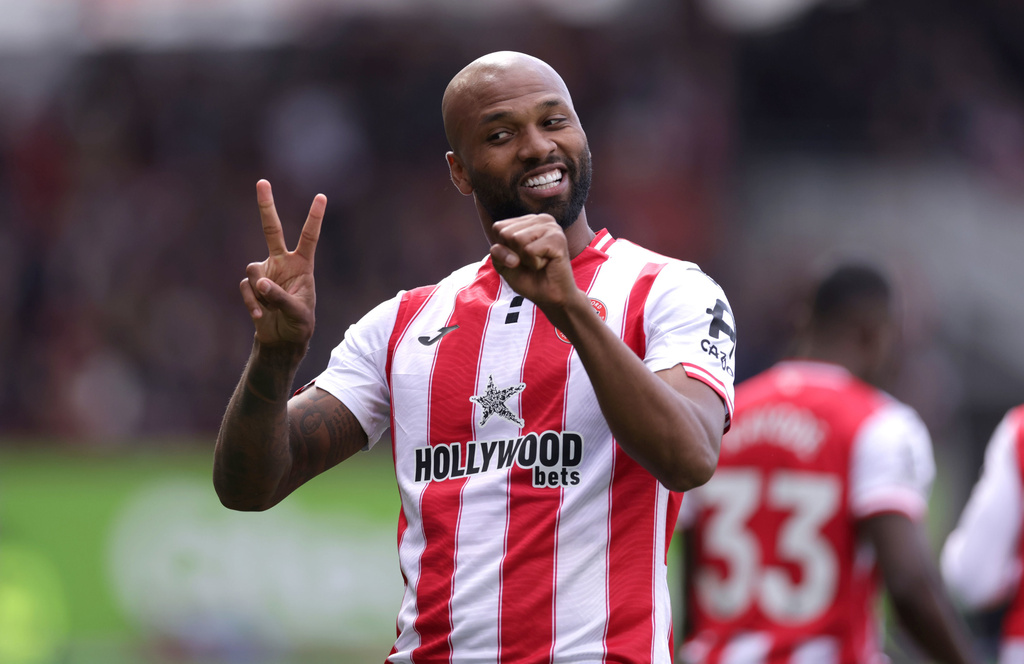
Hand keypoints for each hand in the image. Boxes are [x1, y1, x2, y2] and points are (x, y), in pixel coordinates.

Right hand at [240, 179, 325, 348]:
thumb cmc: (299, 323)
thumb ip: (280, 296)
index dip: (314, 218)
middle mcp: (282, 262)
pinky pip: (246, 288)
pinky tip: (260, 316)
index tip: (321, 196)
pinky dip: (252, 303)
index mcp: (303, 265)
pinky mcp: (252, 285)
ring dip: (260, 292)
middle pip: (272, 230)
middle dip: (266, 206)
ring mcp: (265, 272)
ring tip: (271, 309)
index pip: (309, 237)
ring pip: (253, 270)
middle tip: (262, 181)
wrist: (283, 339)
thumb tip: (259, 282)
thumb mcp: (297, 312)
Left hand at [489, 214, 581, 311]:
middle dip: (513, 254)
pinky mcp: (558, 238)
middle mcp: (541, 219)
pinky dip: (534, 263)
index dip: (503, 249)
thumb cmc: (529, 279)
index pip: (498, 227)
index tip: (519, 258)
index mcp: (528, 221)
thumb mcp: (504, 264)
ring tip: (539, 262)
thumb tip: (507, 246)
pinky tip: (547, 264)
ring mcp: (551, 227)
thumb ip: (497, 251)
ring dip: (525, 259)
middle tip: (531, 262)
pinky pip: (529, 250)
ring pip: (517, 239)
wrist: (550, 297)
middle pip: (505, 233)